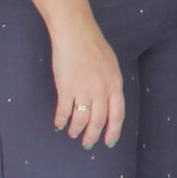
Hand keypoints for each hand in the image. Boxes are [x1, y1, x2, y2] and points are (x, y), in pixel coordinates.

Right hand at [49, 21, 124, 147]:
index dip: (113, 131)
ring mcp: (84, 91)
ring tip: (72, 133)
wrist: (75, 33)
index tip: (109, 142)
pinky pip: (64, 111)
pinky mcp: (66, 89)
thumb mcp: (111, 65)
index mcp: (115, 85)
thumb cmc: (93, 46)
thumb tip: (108, 101)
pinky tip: (59, 124)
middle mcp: (102, 91)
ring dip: (76, 130)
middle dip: (92, 136)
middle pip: (98, 122)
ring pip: (80, 120)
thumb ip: (111, 84)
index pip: (117, 115)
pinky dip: (61, 120)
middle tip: (87, 144)